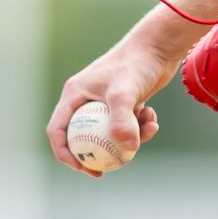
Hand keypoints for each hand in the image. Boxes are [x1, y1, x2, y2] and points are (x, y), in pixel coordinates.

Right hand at [46, 42, 178, 177]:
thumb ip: (122, 120)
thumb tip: (127, 149)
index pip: (58, 130)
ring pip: (109, 132)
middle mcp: (86, 98)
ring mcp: (105, 101)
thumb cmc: (137, 64)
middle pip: (82, 136)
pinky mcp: (124, 102)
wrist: (159, 46)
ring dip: (128, 138)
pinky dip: (140, 126)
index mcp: (75, 94)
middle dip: (95, 155)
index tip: (82, 167)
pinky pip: (126, 124)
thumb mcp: (125, 92)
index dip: (64, 153)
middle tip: (104, 172)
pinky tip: (152, 118)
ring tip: (148, 130)